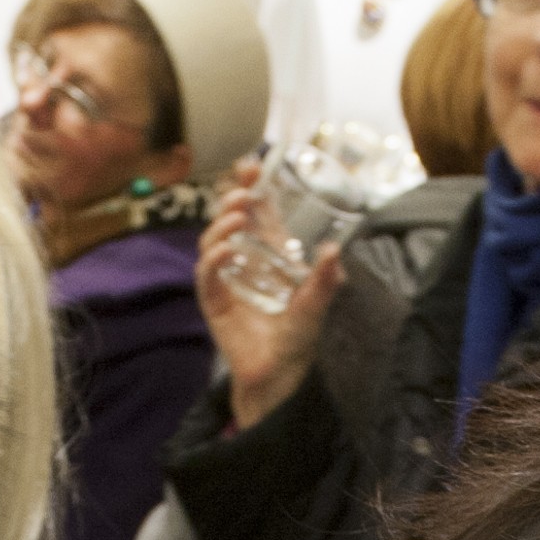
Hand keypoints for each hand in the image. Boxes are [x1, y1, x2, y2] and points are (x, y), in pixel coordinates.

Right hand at [194, 157, 335, 430]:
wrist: (279, 374)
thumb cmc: (297, 338)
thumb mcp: (316, 304)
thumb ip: (324, 279)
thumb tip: (333, 250)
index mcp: (269, 252)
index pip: (258, 210)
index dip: (252, 185)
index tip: (253, 166)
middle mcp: (245, 259)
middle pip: (230, 217)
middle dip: (234, 197)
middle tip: (246, 189)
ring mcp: (226, 277)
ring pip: (213, 239)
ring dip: (223, 224)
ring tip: (239, 218)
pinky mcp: (214, 299)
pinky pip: (206, 273)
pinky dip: (213, 259)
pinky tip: (225, 251)